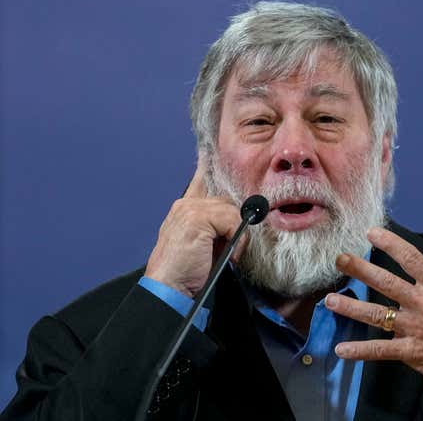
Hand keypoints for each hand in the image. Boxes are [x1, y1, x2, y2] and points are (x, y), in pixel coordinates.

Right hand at [144, 157, 244, 297]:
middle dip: (236, 221)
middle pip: (227, 200)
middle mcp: (185, 205)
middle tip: (234, 246)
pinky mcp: (197, 218)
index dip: (205, 165)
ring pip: (232, 211)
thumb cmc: (186, 272)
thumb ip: (216, 227)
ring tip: (229, 256)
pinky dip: (236, 240)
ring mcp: (189, 209)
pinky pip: (233, 220)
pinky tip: (228, 255)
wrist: (168, 288)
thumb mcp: (203, 244)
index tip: (208, 148)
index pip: (199, 180)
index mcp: (184, 209)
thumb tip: (241, 220)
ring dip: (237, 236)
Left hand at [325, 227, 422, 401]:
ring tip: (329, 300)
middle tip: (339, 260)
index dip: (390, 244)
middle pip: (386, 282)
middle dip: (360, 269)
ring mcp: (416, 328)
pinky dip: (360, 351)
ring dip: (351, 307)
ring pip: (377, 314)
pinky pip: (381, 350)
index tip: (371, 233)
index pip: (412, 259)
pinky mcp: (412, 352)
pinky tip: (340, 350)